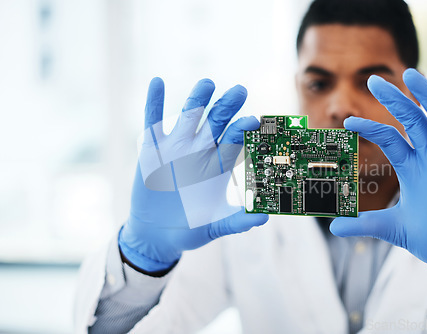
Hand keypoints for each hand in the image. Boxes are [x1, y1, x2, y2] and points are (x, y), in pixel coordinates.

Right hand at [119, 77, 268, 272]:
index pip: (234, 142)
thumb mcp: (215, 226)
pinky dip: (154, 102)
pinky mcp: (152, 149)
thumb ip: (237, 221)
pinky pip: (153, 121)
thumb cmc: (191, 229)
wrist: (158, 235)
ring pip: (189, 116)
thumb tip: (263, 218)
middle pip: (216, 123)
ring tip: (207, 84)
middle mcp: (200, 152)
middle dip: (227, 107)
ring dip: (197, 99)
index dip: (243, 130)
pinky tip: (157, 82)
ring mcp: (176, 147)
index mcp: (219, 166)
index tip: (254, 120)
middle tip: (239, 91)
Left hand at [330, 68, 426, 288]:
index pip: (390, 138)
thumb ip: (364, 224)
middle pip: (413, 121)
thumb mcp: (393, 228)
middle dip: (395, 100)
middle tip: (374, 80)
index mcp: (413, 168)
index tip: (349, 121)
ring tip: (411, 75)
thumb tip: (333, 227)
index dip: (371, 128)